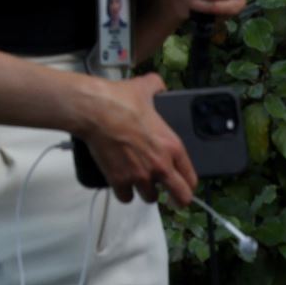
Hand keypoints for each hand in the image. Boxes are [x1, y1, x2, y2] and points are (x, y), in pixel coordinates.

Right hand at [79, 73, 195, 205]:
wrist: (93, 110)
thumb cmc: (118, 100)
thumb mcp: (144, 88)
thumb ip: (156, 87)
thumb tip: (157, 84)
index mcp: (172, 147)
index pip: (191, 177)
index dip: (189, 184)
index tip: (184, 185)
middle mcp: (160, 166)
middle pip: (180, 197)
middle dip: (177, 200)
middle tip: (172, 199)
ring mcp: (139, 175)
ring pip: (150, 198)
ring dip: (145, 191)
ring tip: (138, 181)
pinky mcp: (118, 179)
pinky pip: (125, 197)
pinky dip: (123, 192)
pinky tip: (120, 183)